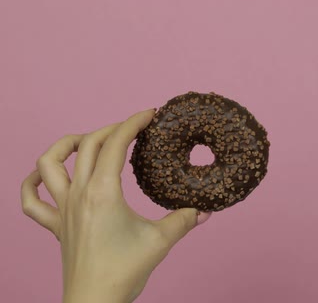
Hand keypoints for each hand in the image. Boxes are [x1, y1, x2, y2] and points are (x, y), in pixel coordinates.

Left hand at [20, 109, 210, 302]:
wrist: (95, 301)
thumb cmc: (123, 271)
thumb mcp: (161, 241)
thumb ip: (184, 220)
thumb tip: (205, 210)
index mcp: (103, 192)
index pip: (116, 143)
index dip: (134, 122)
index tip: (150, 114)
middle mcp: (78, 194)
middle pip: (87, 144)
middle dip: (111, 128)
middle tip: (133, 128)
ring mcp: (62, 209)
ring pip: (48, 163)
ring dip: (66, 144)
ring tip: (85, 141)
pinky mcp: (54, 226)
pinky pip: (31, 200)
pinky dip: (32, 183)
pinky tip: (45, 177)